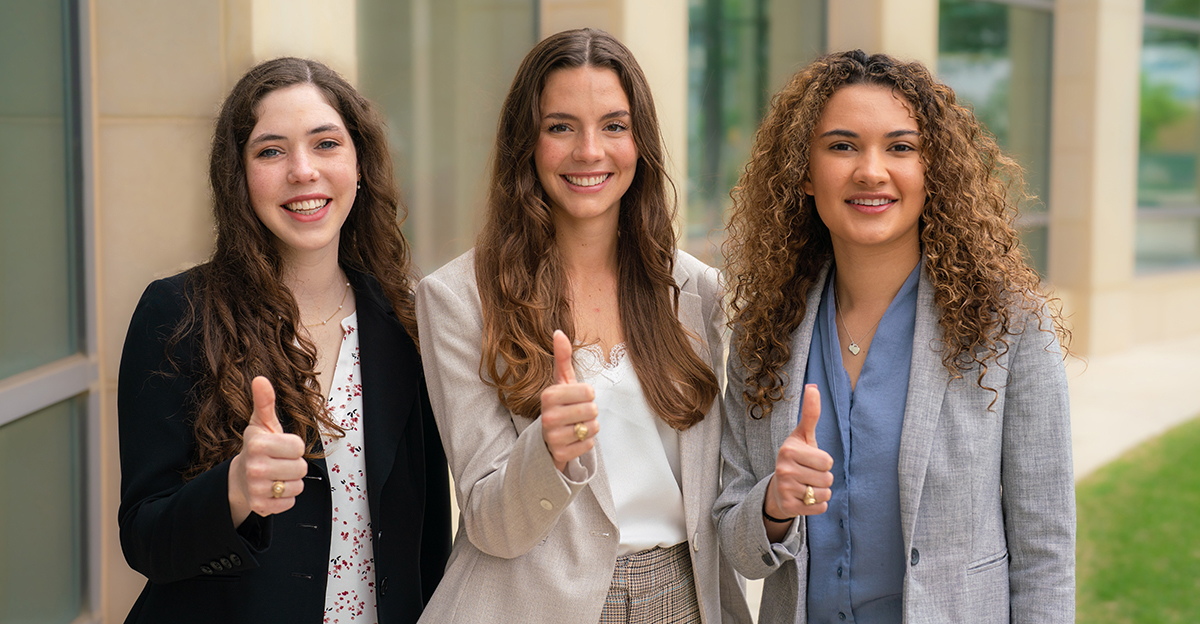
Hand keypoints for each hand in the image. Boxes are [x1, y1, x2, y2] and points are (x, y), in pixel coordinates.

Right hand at [228, 376, 308, 526]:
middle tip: (280, 462)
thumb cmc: (258, 447)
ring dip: (291, 482)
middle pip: (301, 468)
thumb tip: (261, 379)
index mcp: (257, 444)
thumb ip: (265, 401)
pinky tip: (274, 489)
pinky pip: (290, 502)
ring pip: (297, 486)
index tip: (282, 446)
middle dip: (294, 465)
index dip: (295, 446)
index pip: (299, 447)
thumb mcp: (261, 423)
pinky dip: (286, 497)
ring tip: (277, 475)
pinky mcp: (260, 506)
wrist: (240, 477)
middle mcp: (254, 467)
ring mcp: (256, 489)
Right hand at [540, 330, 598, 472]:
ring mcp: (553, 437)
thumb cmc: (560, 405)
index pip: (588, 391)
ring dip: (589, 428)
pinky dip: (586, 443)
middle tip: (577, 414)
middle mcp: (547, 416)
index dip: (588, 395)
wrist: (548, 439)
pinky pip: (589, 445)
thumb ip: (563, 357)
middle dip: (590, 412)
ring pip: (592, 428)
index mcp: (548, 395)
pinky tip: (574, 440)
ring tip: (575, 426)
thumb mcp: (561, 381)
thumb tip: (559, 331)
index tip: (576, 398)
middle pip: (592, 410)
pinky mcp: (560, 454)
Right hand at [764, 384, 833, 525]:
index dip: (824, 462)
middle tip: (809, 474)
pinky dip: (818, 505)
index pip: (827, 461)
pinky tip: (805, 498)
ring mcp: (784, 489)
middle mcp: (784, 470)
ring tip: (807, 486)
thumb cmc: (797, 457)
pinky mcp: (788, 507)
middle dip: (824, 478)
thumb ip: (811, 414)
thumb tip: (813, 387)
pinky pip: (820, 508)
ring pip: (825, 494)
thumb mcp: (803, 436)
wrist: (778, 487)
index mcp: (789, 450)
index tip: (811, 460)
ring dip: (821, 492)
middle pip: (827, 478)